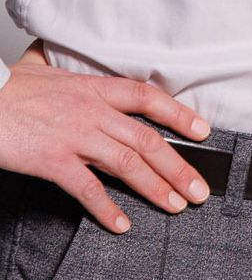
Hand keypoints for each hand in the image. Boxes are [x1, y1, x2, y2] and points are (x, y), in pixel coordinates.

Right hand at [0, 41, 212, 232]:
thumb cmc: (5, 87)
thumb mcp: (38, 67)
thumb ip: (54, 66)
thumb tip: (48, 55)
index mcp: (95, 89)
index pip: (149, 98)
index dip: (179, 115)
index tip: (203, 131)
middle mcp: (93, 112)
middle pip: (147, 140)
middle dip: (179, 166)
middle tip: (199, 189)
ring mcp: (76, 137)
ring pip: (128, 164)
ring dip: (156, 188)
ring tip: (176, 206)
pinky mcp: (53, 161)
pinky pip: (88, 189)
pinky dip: (107, 209)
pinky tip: (122, 224)